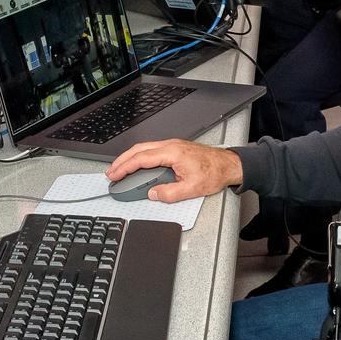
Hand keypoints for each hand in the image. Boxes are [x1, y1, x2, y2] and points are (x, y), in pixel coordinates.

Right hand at [105, 139, 242, 202]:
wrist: (229, 165)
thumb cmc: (214, 172)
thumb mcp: (191, 189)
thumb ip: (169, 193)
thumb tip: (153, 194)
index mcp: (172, 153)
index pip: (141, 159)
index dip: (125, 167)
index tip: (114, 175)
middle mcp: (171, 145)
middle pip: (138, 149)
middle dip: (122, 160)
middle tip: (111, 173)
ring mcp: (172, 145)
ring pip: (144, 148)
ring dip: (130, 158)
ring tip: (120, 170)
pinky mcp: (175, 148)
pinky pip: (152, 150)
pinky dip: (140, 157)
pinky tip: (138, 165)